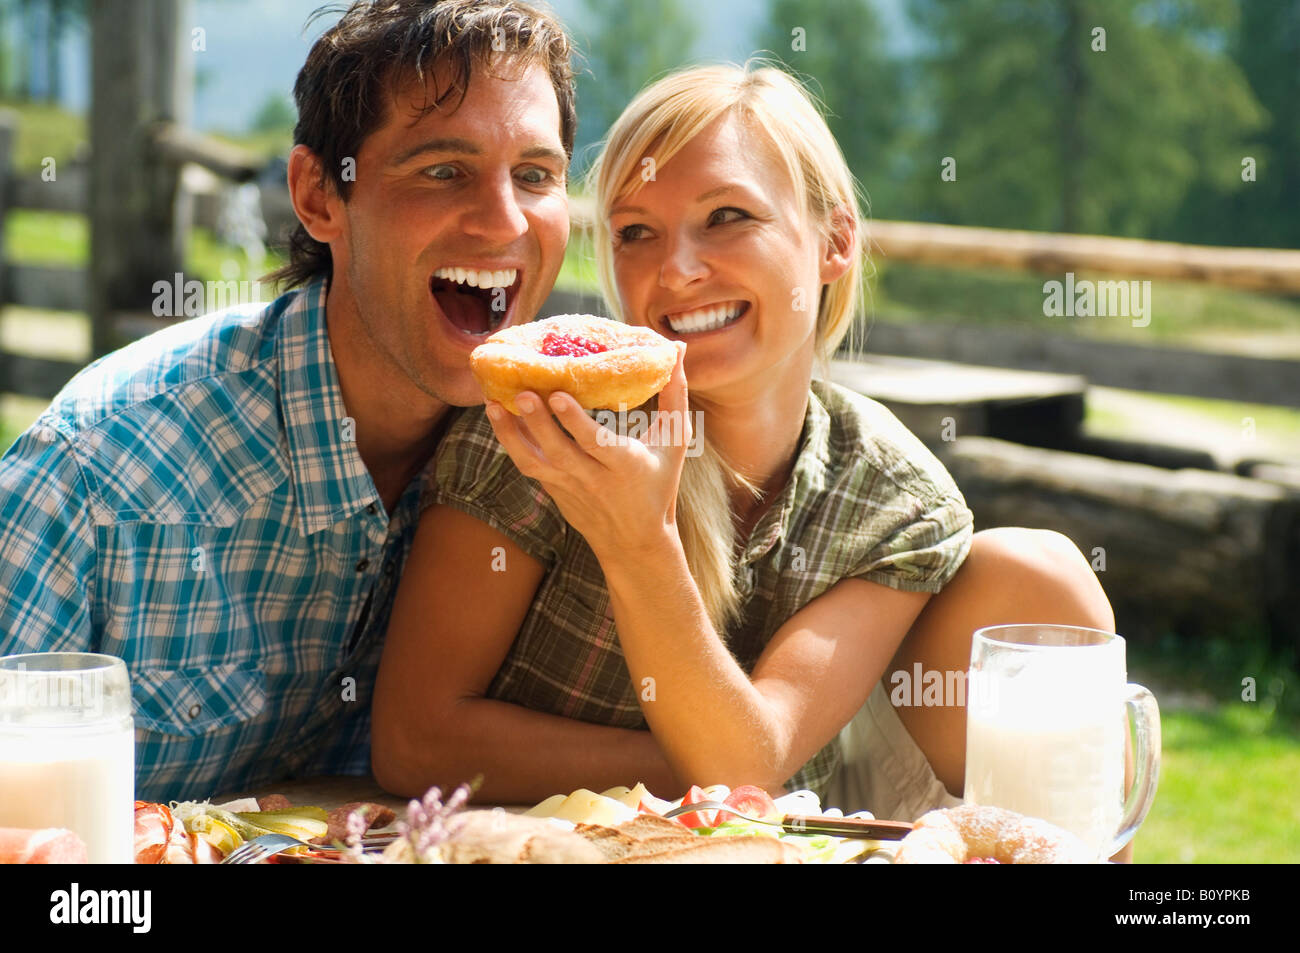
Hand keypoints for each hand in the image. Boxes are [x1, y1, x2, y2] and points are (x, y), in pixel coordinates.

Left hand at [484, 343, 689, 560]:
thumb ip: (675, 396)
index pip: (596, 443)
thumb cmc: (658, 484)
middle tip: (522, 392)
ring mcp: (569, 487)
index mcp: (626, 466)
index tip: (557, 395)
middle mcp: (594, 479)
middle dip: (538, 423)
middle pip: (560, 452)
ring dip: (510, 435)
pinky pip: (529, 465)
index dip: (575, 421)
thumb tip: (676, 349)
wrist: (635, 542)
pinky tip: (500, 415)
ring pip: (533, 462)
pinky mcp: (553, 491)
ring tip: (493, 405)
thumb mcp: (674, 443)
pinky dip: (513, 441)